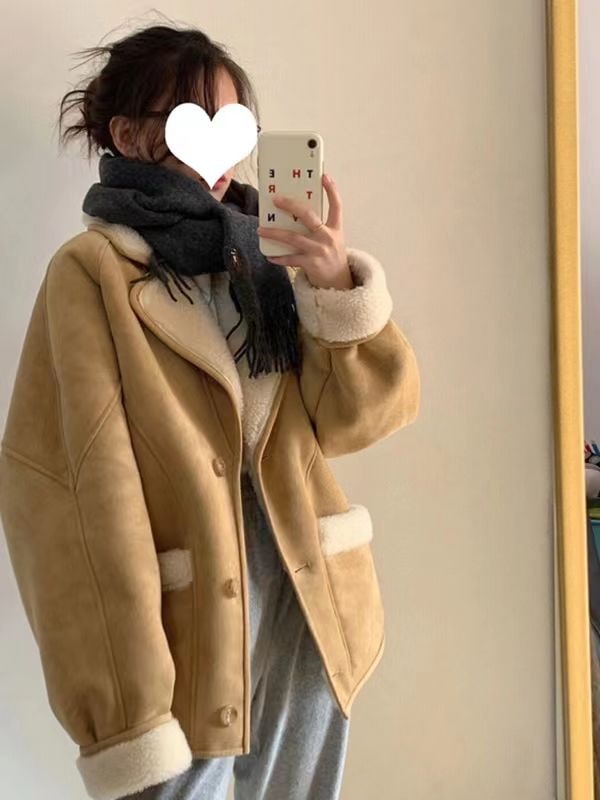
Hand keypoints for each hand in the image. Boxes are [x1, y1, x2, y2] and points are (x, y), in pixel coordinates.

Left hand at [256, 174, 353, 288]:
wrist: (339, 283)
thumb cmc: (332, 258)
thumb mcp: (333, 240)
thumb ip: (320, 228)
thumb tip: (296, 216)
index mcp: (335, 229)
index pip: (336, 205)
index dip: (332, 190)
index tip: (324, 176)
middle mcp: (328, 237)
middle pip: (308, 216)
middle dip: (291, 205)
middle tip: (276, 199)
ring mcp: (319, 250)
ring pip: (293, 238)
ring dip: (274, 233)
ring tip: (261, 230)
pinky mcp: (311, 264)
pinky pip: (290, 259)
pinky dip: (278, 258)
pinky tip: (269, 256)